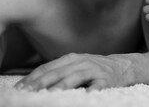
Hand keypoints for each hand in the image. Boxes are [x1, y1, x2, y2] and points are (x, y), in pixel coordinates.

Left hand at [14, 53, 130, 90]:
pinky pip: (97, 86)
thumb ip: (59, 70)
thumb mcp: (77, 64)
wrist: (123, 66)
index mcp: (71, 58)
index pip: (47, 67)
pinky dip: (90, 91)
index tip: (20, 89)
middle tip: (28, 93)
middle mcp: (81, 62)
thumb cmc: (95, 68)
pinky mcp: (106, 80)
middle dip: (41, 83)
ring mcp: (94, 70)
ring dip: (61, 86)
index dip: (32, 78)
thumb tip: (34, 83)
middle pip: (57, 72)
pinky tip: (84, 96)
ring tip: (50, 95)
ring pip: (75, 78)